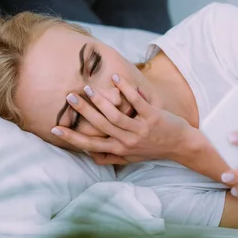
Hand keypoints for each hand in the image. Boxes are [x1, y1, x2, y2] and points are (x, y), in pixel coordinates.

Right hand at [51, 75, 192, 164]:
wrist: (182, 146)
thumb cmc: (154, 150)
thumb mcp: (131, 158)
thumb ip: (111, 157)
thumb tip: (91, 157)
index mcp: (119, 149)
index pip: (91, 144)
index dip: (72, 138)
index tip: (55, 130)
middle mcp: (127, 141)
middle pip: (100, 126)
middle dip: (82, 112)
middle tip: (69, 97)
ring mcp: (140, 129)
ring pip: (115, 115)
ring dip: (100, 101)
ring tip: (87, 88)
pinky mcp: (153, 118)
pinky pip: (137, 103)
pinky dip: (126, 91)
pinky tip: (116, 79)